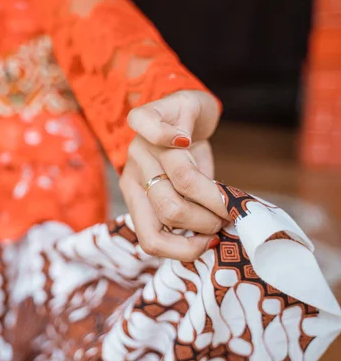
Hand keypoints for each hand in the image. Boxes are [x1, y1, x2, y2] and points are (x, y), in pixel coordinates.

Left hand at [119, 90, 228, 261]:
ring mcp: (138, 143)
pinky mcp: (147, 114)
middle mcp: (134, 171)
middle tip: (225, 217)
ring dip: (211, 196)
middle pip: (170, 210)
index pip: (150, 238)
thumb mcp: (186, 192)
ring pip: (177, 178)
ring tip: (226, 199)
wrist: (185, 111)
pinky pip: (146, 124)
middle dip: (206, 222)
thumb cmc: (188, 156)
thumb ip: (192, 213)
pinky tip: (189, 141)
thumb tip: (217, 240)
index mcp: (137, 197)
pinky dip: (168, 135)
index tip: (209, 243)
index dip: (184, 249)